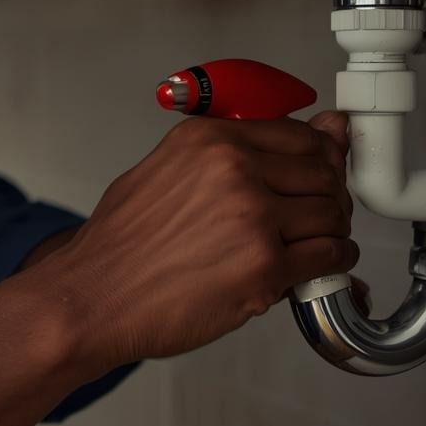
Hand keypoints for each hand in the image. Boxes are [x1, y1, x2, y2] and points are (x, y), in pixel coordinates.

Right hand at [46, 111, 355, 373]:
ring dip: (330, 234)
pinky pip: (330, 257)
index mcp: (208, 139)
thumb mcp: (166, 171)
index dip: (319, 160)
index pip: (299, 134)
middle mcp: (233, 168)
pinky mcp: (264, 266)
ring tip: (306, 247)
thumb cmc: (121, 245)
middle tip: (310, 220)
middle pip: (323, 173)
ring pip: (332, 215)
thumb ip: (238, 153)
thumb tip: (323, 128)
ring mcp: (251, 216)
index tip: (318, 176)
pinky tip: (312, 269)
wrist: (91, 296)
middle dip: (327, 199)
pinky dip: (334, 265)